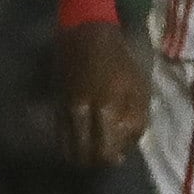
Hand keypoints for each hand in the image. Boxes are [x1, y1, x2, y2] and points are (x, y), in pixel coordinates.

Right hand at [55, 22, 149, 167]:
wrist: (87, 32)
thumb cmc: (120, 59)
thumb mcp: (139, 87)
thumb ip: (135, 121)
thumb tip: (124, 150)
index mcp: (106, 108)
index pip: (104, 152)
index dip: (111, 159)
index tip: (118, 157)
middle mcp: (81, 113)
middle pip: (83, 154)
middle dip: (95, 161)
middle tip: (104, 156)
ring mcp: (65, 109)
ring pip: (67, 148)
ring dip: (80, 155)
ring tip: (90, 151)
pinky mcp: (55, 104)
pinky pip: (59, 134)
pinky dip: (68, 143)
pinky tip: (78, 140)